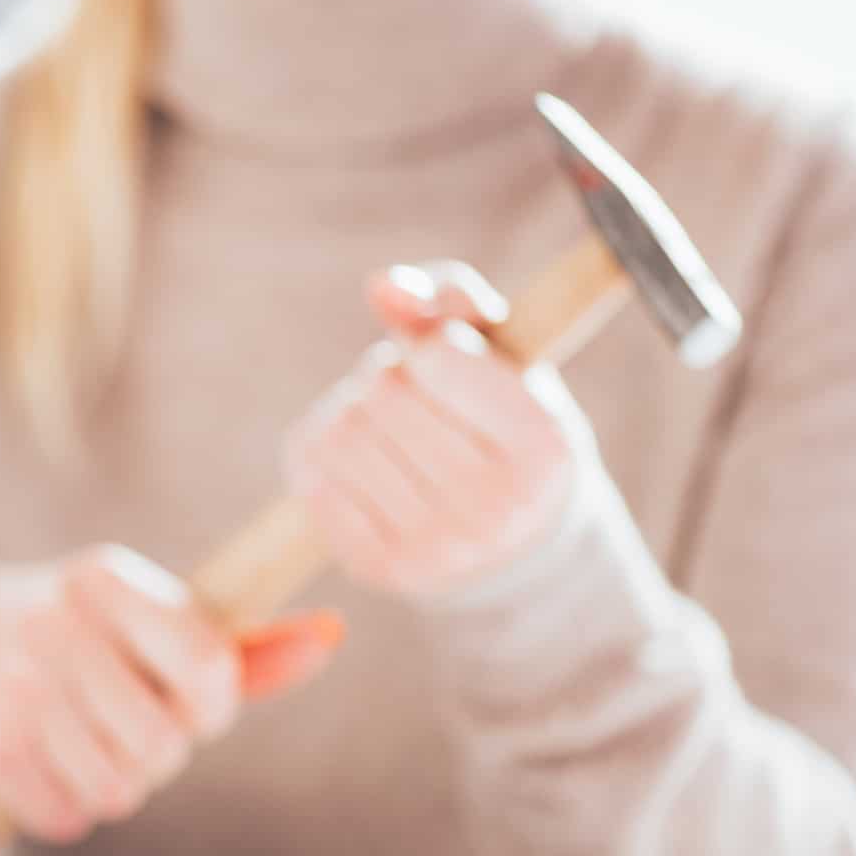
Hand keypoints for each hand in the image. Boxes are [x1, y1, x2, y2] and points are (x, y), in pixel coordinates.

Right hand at [0, 546, 343, 842]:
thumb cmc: (76, 637)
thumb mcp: (142, 617)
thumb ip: (237, 645)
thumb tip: (331, 635)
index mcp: (104, 578)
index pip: (204, 665)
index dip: (211, 705)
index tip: (190, 702)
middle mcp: (53, 627)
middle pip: (163, 744)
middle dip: (159, 752)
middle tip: (126, 725)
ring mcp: (11, 690)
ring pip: (118, 789)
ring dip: (115, 783)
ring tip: (86, 743)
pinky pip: (68, 815)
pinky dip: (66, 804)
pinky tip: (43, 761)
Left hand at [285, 261, 587, 597]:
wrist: (511, 545)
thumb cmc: (503, 426)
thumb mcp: (505, 356)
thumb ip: (452, 301)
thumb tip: (383, 287)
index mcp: (544, 444)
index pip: (436, 354)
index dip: (428, 347)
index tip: (447, 368)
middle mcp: (496, 507)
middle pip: (382, 391)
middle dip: (386, 378)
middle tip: (413, 400)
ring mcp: (437, 547)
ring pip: (340, 432)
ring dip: (348, 412)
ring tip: (384, 428)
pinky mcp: (379, 569)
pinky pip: (311, 476)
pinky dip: (320, 454)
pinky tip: (357, 462)